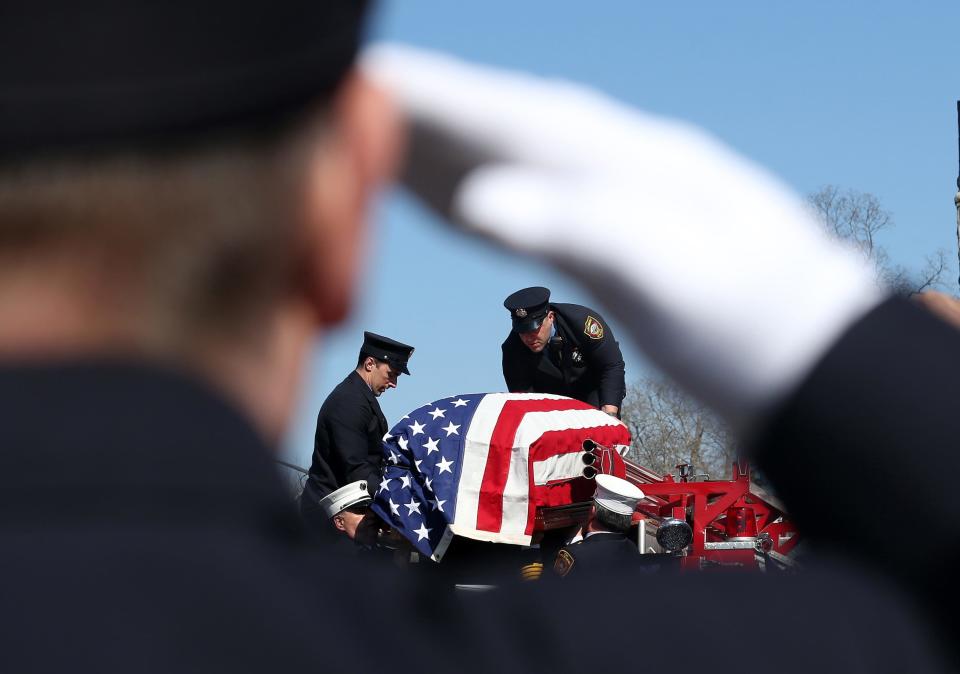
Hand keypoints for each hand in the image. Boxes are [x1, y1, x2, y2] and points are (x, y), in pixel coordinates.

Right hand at [364, 46, 883, 430]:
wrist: (801, 348)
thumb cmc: (741, 316)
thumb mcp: (666, 274)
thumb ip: (575, 227)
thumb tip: (476, 201)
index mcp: (614, 159)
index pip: (505, 113)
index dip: (428, 96)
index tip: (361, 75)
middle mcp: (603, 165)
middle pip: (495, 128)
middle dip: (415, 113)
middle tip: (332, 99)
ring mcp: (603, 200)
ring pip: (503, 162)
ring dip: (435, 150)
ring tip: (365, 141)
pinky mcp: (604, 241)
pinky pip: (523, 206)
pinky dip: (472, 198)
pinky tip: (448, 200)